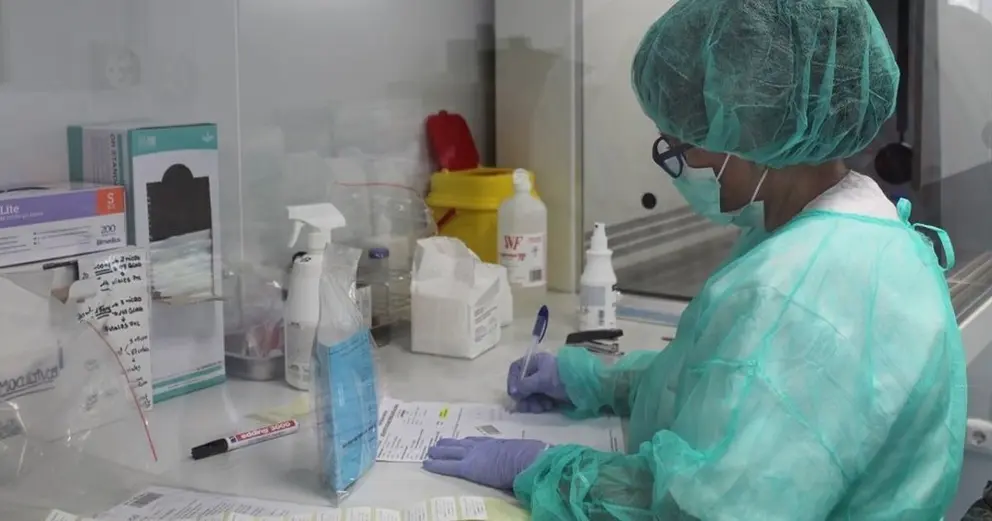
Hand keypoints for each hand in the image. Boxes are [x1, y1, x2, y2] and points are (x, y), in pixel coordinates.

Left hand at [422, 437, 546, 489]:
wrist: (529, 459)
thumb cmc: (533, 458)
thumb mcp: (526, 454)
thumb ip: (522, 457)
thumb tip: (532, 460)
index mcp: (498, 444)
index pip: (478, 441)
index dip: (468, 442)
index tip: (461, 441)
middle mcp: (483, 446)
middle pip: (462, 444)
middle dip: (449, 444)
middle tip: (439, 443)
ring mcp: (474, 455)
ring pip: (451, 452)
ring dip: (439, 451)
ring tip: (430, 451)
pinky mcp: (468, 467)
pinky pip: (448, 466)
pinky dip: (436, 465)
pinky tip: (426, 464)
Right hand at [507, 352, 569, 412]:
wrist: (584, 384)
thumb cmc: (561, 377)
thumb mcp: (541, 380)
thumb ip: (525, 386)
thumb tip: (513, 393)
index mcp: (534, 362)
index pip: (516, 369)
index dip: (512, 381)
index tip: (515, 394)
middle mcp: (537, 371)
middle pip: (521, 385)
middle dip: (524, 397)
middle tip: (528, 407)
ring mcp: (544, 382)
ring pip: (529, 395)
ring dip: (532, 403)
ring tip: (542, 407)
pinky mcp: (551, 393)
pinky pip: (539, 400)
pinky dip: (540, 404)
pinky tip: (548, 407)